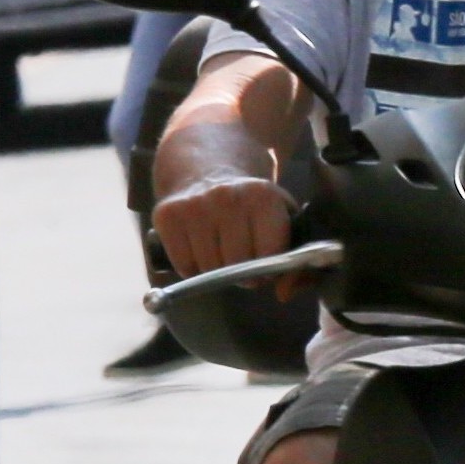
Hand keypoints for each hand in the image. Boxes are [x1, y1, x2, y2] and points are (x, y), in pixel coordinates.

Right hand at [153, 173, 294, 276]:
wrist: (207, 169)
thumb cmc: (252, 206)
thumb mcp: (283, 220)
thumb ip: (297, 262)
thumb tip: (284, 295)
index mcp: (263, 197)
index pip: (269, 256)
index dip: (268, 269)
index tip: (265, 264)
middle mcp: (227, 197)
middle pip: (237, 266)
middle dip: (242, 273)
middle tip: (241, 259)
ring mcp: (194, 206)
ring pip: (209, 270)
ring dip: (216, 272)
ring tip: (221, 250)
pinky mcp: (167, 215)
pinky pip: (183, 266)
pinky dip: (193, 268)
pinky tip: (200, 248)